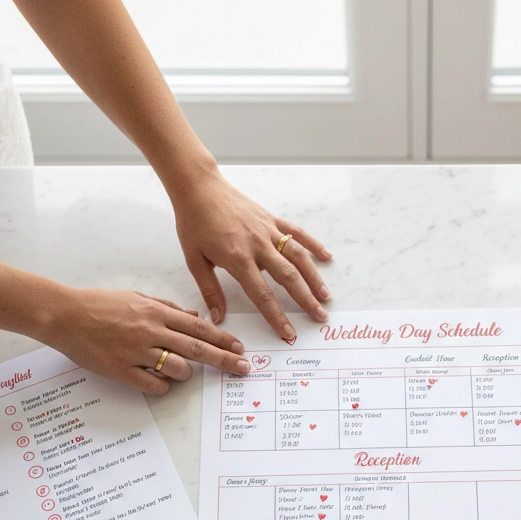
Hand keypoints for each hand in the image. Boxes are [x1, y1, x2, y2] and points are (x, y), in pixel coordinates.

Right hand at [44, 287, 250, 393]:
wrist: (62, 314)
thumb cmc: (98, 304)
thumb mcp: (136, 297)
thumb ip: (166, 307)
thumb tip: (193, 315)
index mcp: (155, 311)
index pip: (199, 327)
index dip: (223, 339)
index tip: (239, 348)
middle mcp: (150, 331)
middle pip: (198, 348)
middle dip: (225, 359)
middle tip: (243, 368)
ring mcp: (136, 352)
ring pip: (179, 368)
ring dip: (187, 373)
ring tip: (183, 371)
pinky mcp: (121, 370)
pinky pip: (154, 384)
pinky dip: (163, 385)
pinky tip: (160, 381)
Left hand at [172, 171, 332, 341]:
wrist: (198, 187)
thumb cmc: (194, 222)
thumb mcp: (194, 260)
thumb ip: (210, 290)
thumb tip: (218, 318)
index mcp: (238, 258)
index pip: (262, 294)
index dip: (277, 316)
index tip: (289, 333)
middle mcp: (258, 245)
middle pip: (288, 277)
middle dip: (305, 300)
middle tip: (320, 317)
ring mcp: (267, 230)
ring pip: (298, 256)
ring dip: (314, 277)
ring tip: (325, 296)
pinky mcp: (271, 218)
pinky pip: (297, 233)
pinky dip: (313, 244)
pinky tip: (326, 257)